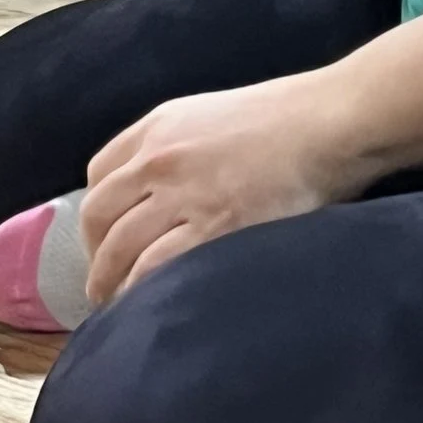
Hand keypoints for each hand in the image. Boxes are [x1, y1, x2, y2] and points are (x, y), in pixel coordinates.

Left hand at [80, 70, 381, 305]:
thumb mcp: (210, 116)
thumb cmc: (284, 119)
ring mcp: (182, 194)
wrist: (328, 123)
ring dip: (110, 283)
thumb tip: (157, 192)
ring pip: (119, 248)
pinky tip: (147, 306)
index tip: (102, 242)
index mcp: (157, 127)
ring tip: (117, 307)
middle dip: (94, 257)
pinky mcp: (211, 228)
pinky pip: (155, 267)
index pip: (98, 177)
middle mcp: (158, 159)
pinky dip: (143, 290)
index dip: (95, 217)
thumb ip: (176, 148)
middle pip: (98, 217)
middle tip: (101, 286)